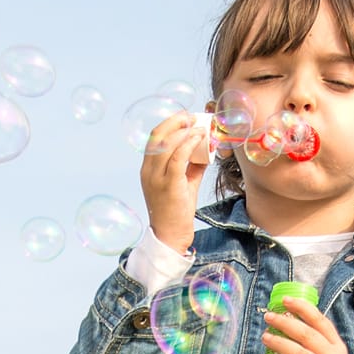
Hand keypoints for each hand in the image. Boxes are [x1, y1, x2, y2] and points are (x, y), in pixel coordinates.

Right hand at [137, 111, 210, 251]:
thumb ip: (191, 166)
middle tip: (193, 117)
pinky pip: (178, 157)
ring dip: (185, 130)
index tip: (185, 117)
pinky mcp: (169, 185)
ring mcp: (157, 177)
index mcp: (147, 168)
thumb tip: (206, 150)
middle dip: (176, 121)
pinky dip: (189, 143)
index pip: (154, 137)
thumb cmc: (176, 211)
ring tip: (200, 127)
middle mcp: (148, 170)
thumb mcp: (183, 184)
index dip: (169, 123)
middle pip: (158, 135)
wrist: (169, 236)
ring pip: (168, 143)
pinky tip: (200, 139)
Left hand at [261, 295, 353, 353]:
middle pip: (308, 336)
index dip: (303, 308)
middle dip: (286, 323)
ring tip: (266, 337)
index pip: (321, 322)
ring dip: (281, 344)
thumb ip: (318, 344)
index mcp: (338, 348)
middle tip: (268, 318)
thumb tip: (289, 323)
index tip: (285, 301)